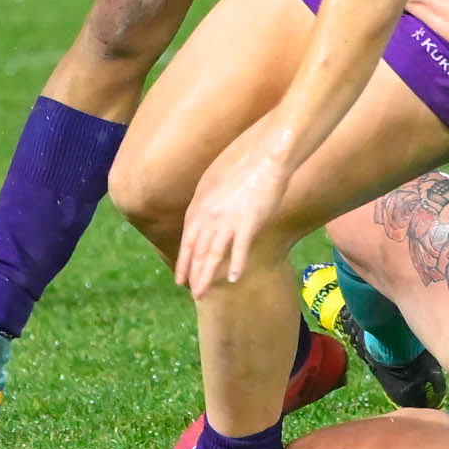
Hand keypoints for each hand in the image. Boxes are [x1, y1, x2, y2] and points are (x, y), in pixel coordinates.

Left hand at [175, 136, 291, 296]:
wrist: (267, 154)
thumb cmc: (243, 160)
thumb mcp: (214, 178)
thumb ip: (208, 200)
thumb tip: (204, 216)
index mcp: (200, 204)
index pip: (188, 239)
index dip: (184, 260)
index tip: (181, 277)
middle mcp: (210, 215)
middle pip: (197, 250)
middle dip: (192, 274)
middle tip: (191, 292)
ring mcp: (228, 220)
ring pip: (213, 254)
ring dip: (206, 276)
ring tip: (201, 294)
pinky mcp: (249, 222)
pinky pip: (240, 248)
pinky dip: (236, 264)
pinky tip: (232, 279)